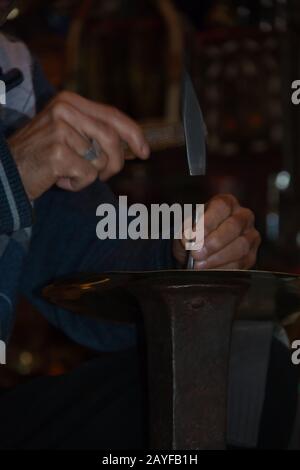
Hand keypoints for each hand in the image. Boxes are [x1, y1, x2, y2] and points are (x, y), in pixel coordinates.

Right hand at [8, 91, 149, 200]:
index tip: (145, 152)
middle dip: (115, 163)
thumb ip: (95, 133)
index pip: (113, 115)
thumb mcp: (68, 134)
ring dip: (89, 175)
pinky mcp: (57, 152)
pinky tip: (58, 179)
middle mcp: (65, 110)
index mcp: (69, 101)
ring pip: (100, 160)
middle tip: (104, 176)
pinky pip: (87, 175)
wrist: (7, 172)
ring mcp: (60, 129)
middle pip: (112, 139)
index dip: (134, 134)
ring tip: (68, 172)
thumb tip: (131, 144)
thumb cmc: (41, 156)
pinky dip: (77, 184)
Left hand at [173, 194, 260, 269]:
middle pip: (234, 226)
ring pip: (240, 246)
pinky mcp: (251, 256)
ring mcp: (251, 236)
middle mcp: (243, 216)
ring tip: (200, 264)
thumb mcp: (187, 228)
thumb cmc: (196, 234)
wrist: (201, 250)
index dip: (208, 221)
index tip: (194, 236)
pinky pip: (241, 263)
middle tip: (196, 253)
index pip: (222, 206)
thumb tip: (189, 239)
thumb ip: (186, 231)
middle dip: (213, 242)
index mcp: (227, 203)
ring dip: (217, 258)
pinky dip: (223, 269)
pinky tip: (209, 271)